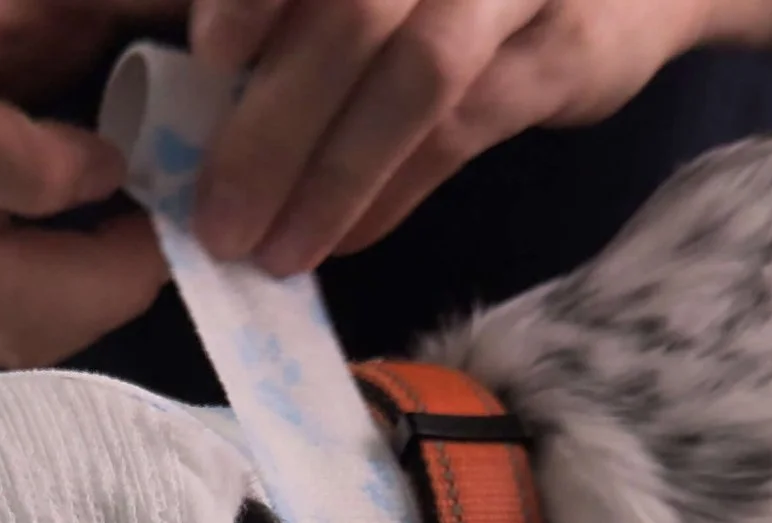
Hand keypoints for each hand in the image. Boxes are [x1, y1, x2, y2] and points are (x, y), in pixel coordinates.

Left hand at [186, 0, 714, 273]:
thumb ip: (312, 18)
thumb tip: (208, 96)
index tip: (211, 54)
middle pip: (352, 17)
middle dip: (272, 128)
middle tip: (218, 220)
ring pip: (414, 75)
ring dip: (332, 177)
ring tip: (275, 251)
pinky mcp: (564, 46)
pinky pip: (462, 126)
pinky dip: (392, 190)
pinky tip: (345, 237)